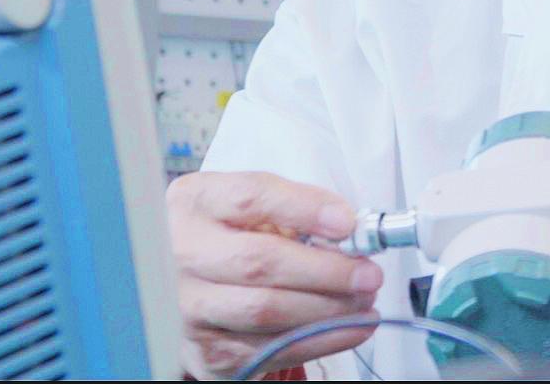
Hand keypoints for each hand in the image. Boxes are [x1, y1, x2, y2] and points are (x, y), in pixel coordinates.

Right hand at [167, 171, 383, 378]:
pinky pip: (270, 349)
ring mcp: (188, 307)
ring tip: (364, 300)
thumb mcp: (253, 207)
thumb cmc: (233, 237)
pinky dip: (320, 340)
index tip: (348, 224)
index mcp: (195, 202)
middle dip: (325, 270)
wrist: (189, 286)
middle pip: (259, 261)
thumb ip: (296, 208)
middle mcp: (181, 254)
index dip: (304, 209)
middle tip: (368, 274)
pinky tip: (350, 327)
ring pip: (265, 310)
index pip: (250, 197)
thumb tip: (349, 229)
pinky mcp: (206, 351)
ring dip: (328, 308)